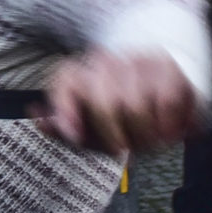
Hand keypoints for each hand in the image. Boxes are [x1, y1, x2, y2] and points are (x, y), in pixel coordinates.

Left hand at [38, 49, 202, 155]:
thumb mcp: (90, 127)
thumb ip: (65, 128)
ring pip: (135, 106)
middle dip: (114, 136)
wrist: (165, 85)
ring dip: (143, 135)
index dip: (66, 107)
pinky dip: (167, 125)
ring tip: (150, 141)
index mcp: (83, 74)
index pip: (66, 79)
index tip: (74, 136)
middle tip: (124, 150)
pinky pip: (166, 102)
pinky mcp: (168, 68)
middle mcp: (109, 63)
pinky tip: (168, 133)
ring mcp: (138, 62)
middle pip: (104, 101)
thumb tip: (42, 122)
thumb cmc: (121, 116)